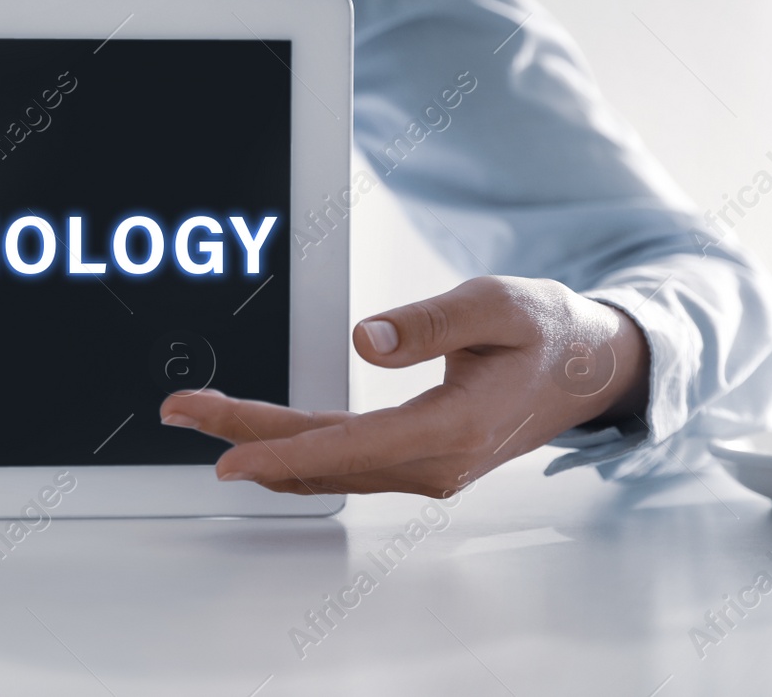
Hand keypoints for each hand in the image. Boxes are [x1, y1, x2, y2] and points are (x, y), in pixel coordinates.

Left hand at [158, 275, 650, 496]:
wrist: (591, 368)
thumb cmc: (548, 332)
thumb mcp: (499, 304)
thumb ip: (431, 322)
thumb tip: (366, 339)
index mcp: (455, 427)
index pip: (348, 446)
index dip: (280, 449)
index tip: (225, 455)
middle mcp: (435, 462)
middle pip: (320, 458)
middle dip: (242, 436)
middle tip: (179, 411)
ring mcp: (426, 467)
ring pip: (325, 464)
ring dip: (259, 443)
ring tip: (199, 415)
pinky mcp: (418, 459)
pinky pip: (343, 461)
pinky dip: (292, 450)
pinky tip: (256, 440)